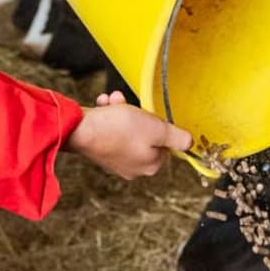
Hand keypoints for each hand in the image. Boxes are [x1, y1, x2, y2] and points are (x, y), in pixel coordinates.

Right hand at [67, 91, 192, 178]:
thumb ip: (176, 137)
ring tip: (113, 102)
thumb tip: (189, 143)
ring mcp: (115, 161)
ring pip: (127, 130)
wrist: (80, 129)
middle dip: (137, 115)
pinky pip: (111, 131)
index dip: (158, 126)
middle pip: (145, 135)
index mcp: (149, 166)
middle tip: (129, 106)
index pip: (165, 145)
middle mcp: (133, 168)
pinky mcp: (100, 151)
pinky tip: (104, 106)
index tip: (149, 117)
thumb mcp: (156, 128)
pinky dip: (108, 116)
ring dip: (121, 111)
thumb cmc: (117, 129)